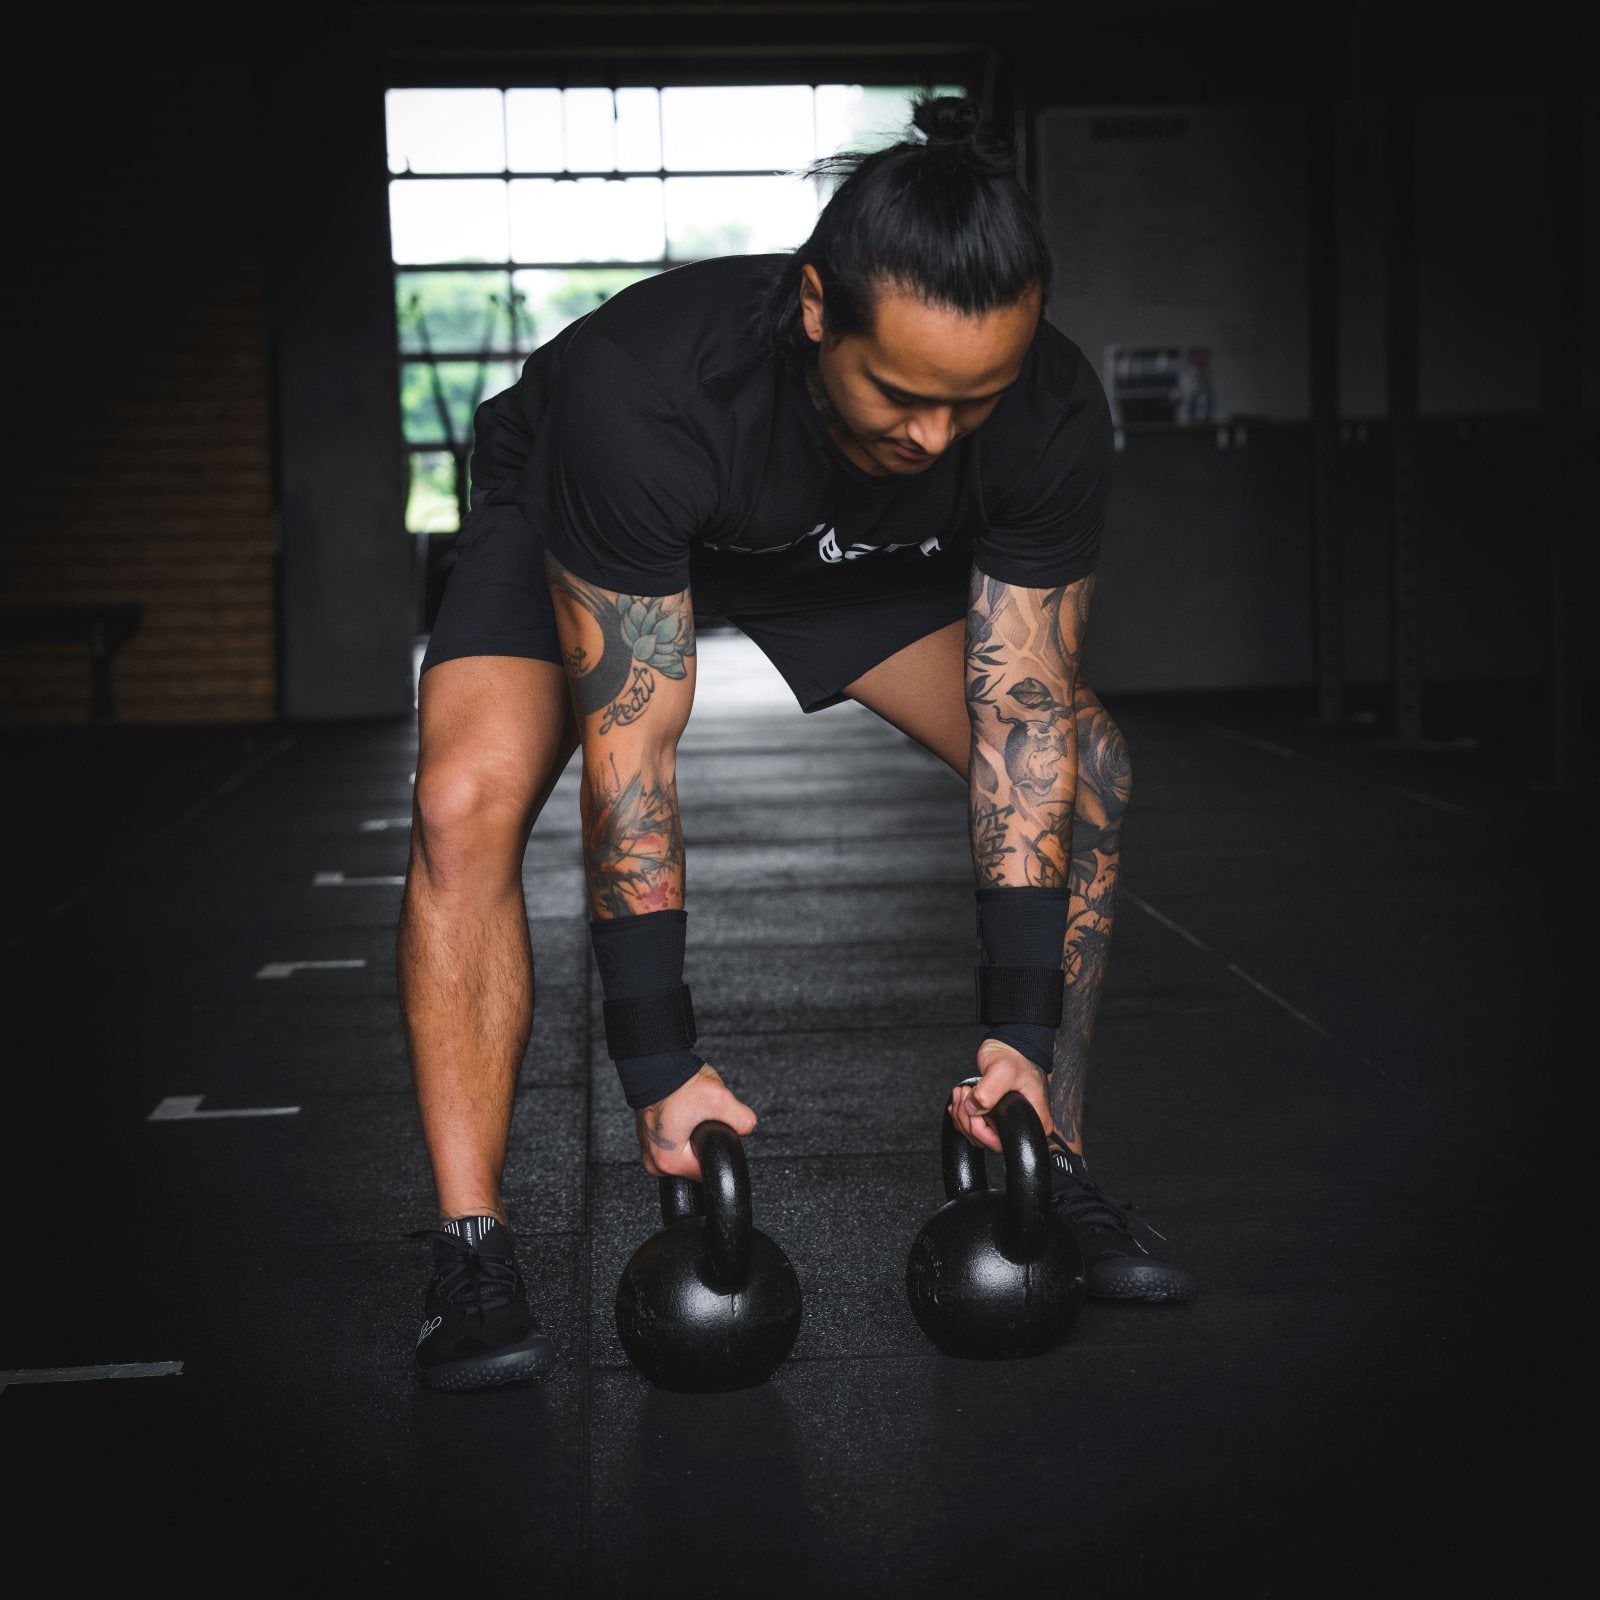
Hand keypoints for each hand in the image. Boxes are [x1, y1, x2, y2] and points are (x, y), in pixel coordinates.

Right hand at [635, 1062, 756, 1179]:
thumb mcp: (719, 1099)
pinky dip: (681, 1127)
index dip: (718, 1148)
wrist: (654, 1063)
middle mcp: (655, 1160)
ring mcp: (649, 1148)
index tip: (714, 1128)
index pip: (707, 1171)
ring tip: (691, 1112)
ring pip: (685, 1150)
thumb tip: (747, 1128)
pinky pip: (673, 1139)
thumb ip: (742, 1120)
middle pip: (695, 1162)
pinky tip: (682, 1111)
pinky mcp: (648, 1136)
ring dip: (693, 1134)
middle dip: (705, 1140)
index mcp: (669, 1161)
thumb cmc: (677, 1082)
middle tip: (701, 1116)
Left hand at [950, 1039, 1053, 1153]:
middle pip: (986, 1142)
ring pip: (976, 1135)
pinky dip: (961, 1114)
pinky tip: (960, 1098)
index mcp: (1035, 1122)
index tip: (975, 1108)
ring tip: (962, 1092)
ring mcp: (1006, 1123)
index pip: (1003, 1143)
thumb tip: (973, 1109)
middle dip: (967, 1120)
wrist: (1010, 1047)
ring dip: (961, 1115)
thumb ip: (988, 1091)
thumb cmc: (1016, 1057)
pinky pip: (973, 1127)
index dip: (982, 1131)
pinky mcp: (994, 1118)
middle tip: (965, 1094)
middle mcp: (1022, 1127)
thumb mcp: (1003, 1071)